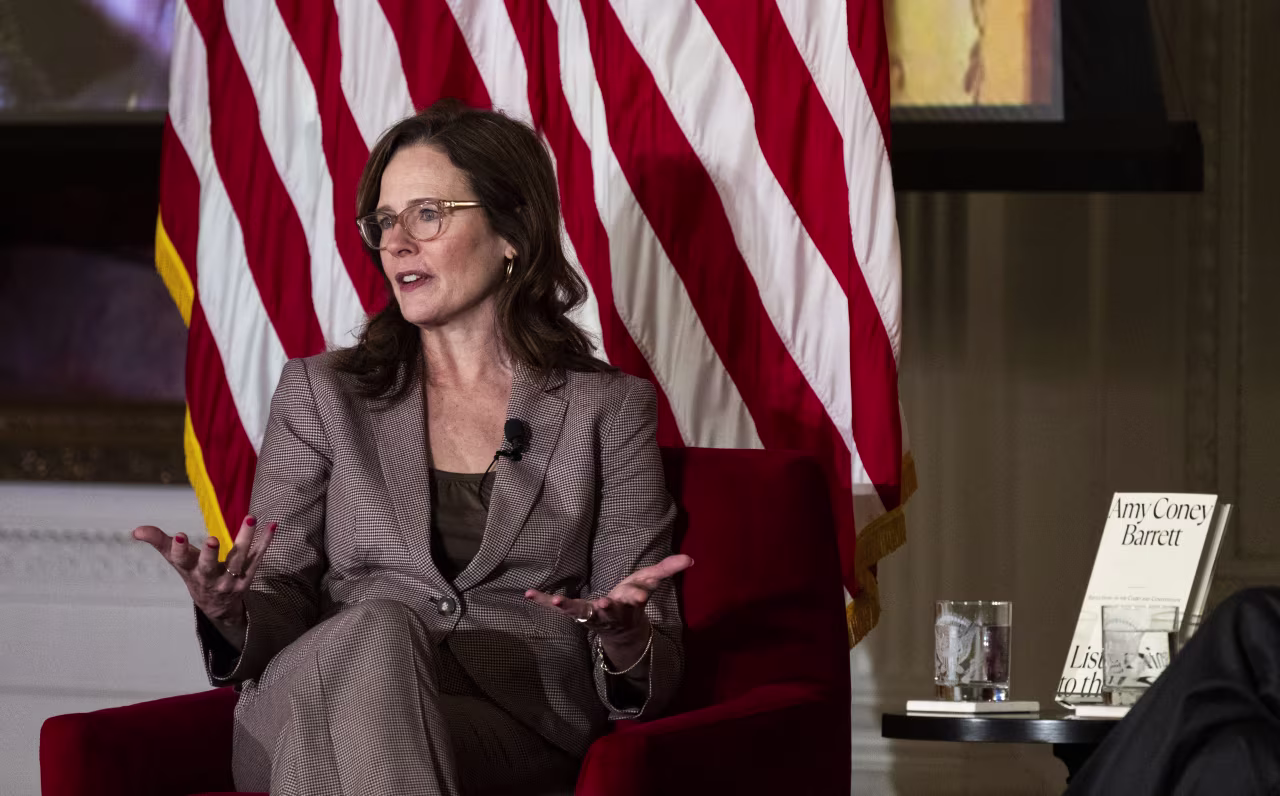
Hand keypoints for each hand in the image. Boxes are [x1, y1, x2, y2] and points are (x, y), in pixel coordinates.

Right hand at [132, 515, 275, 648]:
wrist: (217, 606)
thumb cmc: (194, 573)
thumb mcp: (177, 560)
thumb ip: (160, 541)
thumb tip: (136, 530)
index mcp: (189, 571)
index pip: (181, 561)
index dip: (179, 549)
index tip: (180, 536)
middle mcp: (209, 578)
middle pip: (209, 567)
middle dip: (209, 555)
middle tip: (212, 540)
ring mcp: (230, 580)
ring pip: (239, 560)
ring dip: (245, 538)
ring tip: (250, 517)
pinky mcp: (248, 578)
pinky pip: (257, 558)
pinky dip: (265, 543)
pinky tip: (272, 526)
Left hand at [524, 554, 692, 668]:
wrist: (620, 630)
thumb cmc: (632, 600)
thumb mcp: (649, 583)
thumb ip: (667, 570)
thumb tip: (690, 559)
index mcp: (629, 604)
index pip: (636, 599)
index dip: (638, 596)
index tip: (640, 595)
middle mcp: (610, 613)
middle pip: (608, 612)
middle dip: (605, 609)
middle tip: (602, 605)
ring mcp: (591, 616)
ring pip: (581, 614)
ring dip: (570, 607)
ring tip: (558, 600)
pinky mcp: (575, 613)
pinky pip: (558, 609)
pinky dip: (542, 601)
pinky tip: (527, 593)